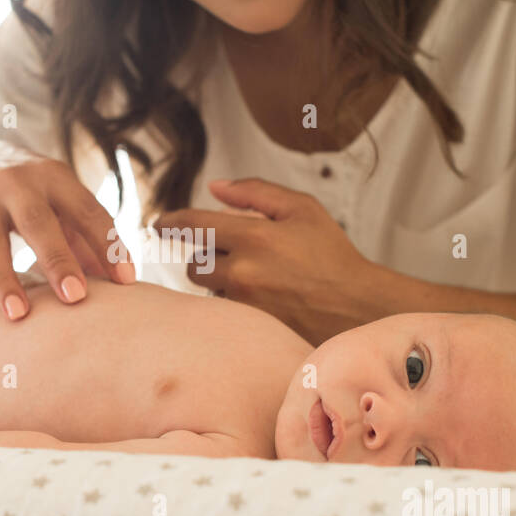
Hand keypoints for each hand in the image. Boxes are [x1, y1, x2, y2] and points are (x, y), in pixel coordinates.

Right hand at [0, 140, 134, 327]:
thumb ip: (84, 236)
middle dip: (57, 259)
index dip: (107, 243)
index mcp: (52, 177)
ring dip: (4, 280)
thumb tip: (119, 282)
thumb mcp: (57, 199)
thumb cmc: (28, 191)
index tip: (126, 281)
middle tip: (76, 297)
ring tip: (19, 316)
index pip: (86, 209)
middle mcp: (14, 183)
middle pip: (36, 222)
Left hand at [153, 177, 379, 342]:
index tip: (158, 223)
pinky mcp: (249, 328)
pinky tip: (261, 299)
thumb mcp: (302, 209)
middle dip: (207, 256)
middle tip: (234, 255)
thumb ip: (255, 192)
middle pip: (195, 263)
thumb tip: (215, 187)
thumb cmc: (332, 255)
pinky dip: (234, 303)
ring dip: (221, 281)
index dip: (170, 222)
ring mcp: (244, 304)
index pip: (194, 225)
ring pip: (210, 290)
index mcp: (255, 237)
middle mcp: (244, 272)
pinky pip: (225, 312)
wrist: (357, 307)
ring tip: (257, 279)